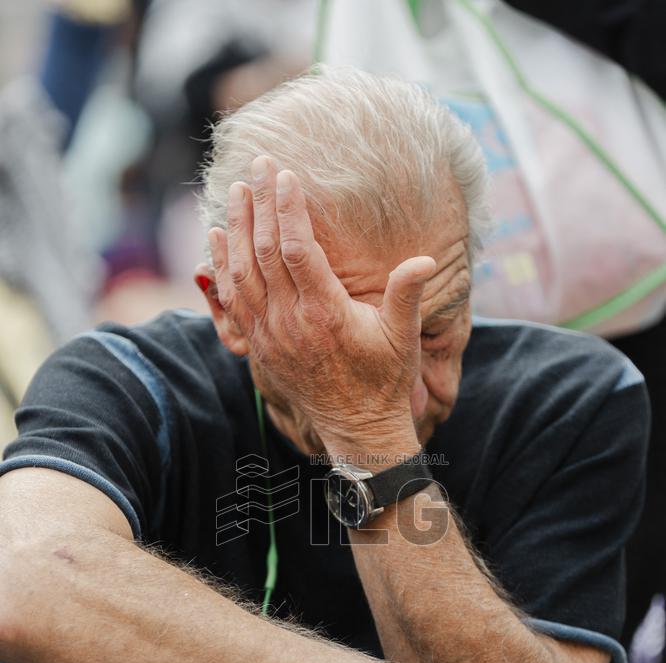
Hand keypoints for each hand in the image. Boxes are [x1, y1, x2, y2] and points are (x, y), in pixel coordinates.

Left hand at [208, 155, 434, 452]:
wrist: (356, 428)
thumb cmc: (383, 380)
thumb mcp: (402, 337)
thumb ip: (407, 295)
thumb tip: (425, 259)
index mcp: (325, 314)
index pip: (296, 250)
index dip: (288, 210)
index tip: (285, 176)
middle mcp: (291, 323)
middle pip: (264, 252)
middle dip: (259, 205)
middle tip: (257, 165)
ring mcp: (270, 335)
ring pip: (242, 273)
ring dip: (236, 229)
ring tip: (235, 192)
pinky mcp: (259, 346)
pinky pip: (232, 300)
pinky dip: (222, 267)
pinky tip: (217, 239)